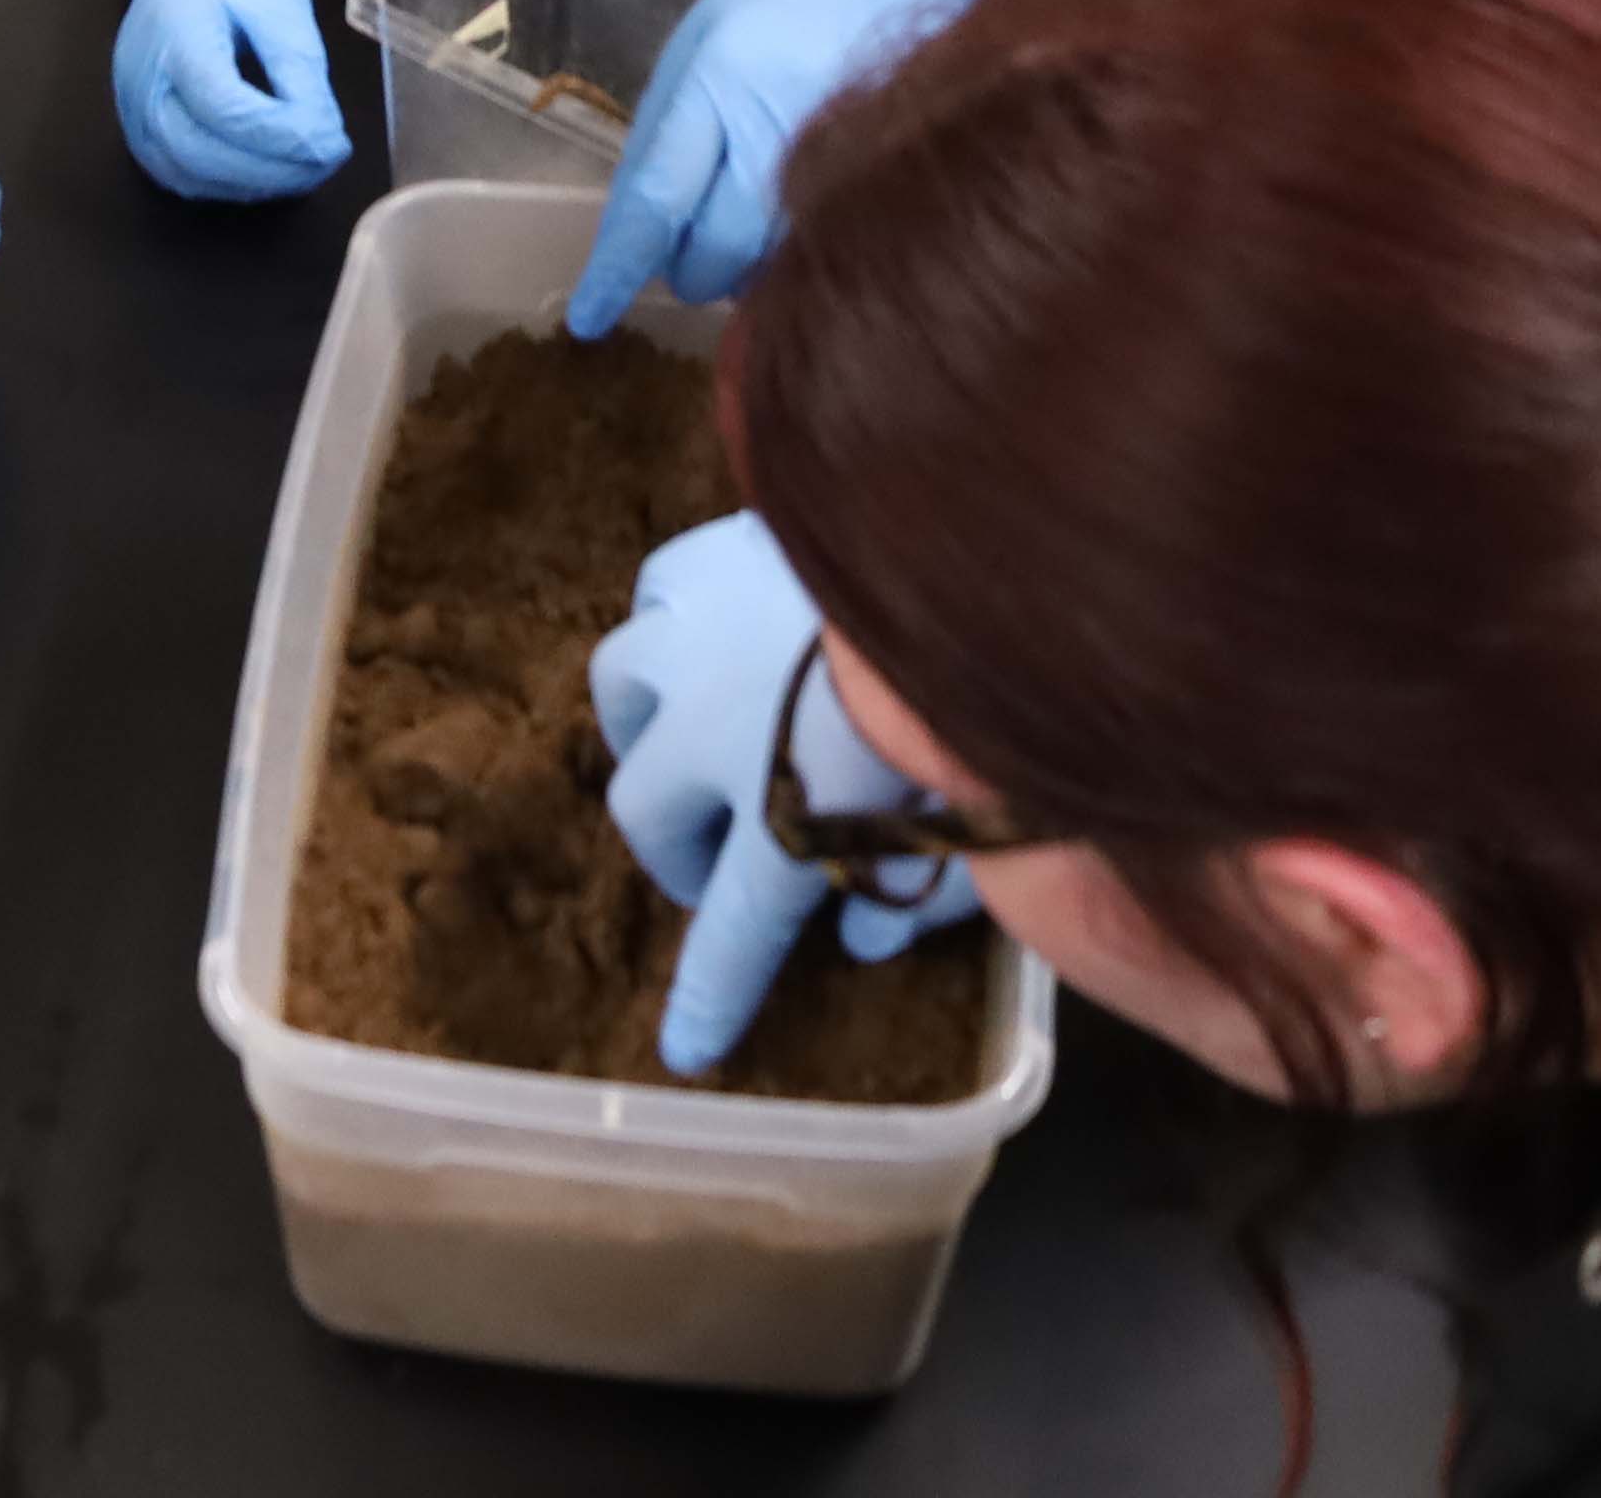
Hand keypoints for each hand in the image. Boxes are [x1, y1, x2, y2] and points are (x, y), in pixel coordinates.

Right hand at [114, 0, 345, 201]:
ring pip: (186, 174)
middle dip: (270, 169)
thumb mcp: (279, 5)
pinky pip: (179, 174)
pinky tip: (266, 169)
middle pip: (198, 151)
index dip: (280, 135)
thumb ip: (298, 72)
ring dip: (251, 183)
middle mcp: (141, 79)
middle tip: (325, 162)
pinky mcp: (139, 128)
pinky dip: (226, 182)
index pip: (222, 105)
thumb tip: (322, 139)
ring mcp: (132, 109)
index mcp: (175, 33)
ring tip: (304, 169)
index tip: (332, 144)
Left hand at [566, 0, 1040, 332]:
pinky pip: (820, 246)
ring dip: (744, 265)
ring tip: (745, 218)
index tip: (589, 318)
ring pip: (770, 265)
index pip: (657, 200)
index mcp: (720, 82)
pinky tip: (792, 219)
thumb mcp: (703, 36)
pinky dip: (793, 251)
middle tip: (686, 254)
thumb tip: (638, 223)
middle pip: (715, 254)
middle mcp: (778, 129)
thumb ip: (668, 126)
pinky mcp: (883, 175)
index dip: (619, 268)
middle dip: (689, 270)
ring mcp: (839, 158)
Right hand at [585, 512, 971, 1079]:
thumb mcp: (966, 826)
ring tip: (689, 737)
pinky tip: (716, 631)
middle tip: (719, 858)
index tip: (687, 1049)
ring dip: (651, 728)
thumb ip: (925, 892)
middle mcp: (713, 737)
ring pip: (624, 692)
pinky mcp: (706, 560)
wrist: (961, 551)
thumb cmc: (976, 696)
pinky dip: (676, 626)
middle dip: (679, 849)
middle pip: (649, 812)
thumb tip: (874, 933)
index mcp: (784, 825)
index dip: (709, 999)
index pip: (734, 937)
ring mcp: (696, 641)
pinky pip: (659, 600)